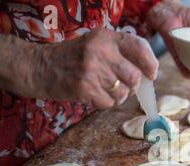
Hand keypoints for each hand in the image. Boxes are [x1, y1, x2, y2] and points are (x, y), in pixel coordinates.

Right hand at [0, 29, 158, 108]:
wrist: (39, 67)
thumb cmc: (72, 58)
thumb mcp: (95, 45)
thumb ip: (119, 53)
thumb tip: (147, 73)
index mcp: (106, 37)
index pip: (139, 48)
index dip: (150, 64)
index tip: (151, 74)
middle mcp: (100, 51)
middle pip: (134, 77)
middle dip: (132, 86)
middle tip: (123, 86)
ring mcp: (92, 70)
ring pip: (123, 93)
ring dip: (118, 96)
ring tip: (105, 89)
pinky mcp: (84, 88)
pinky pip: (109, 103)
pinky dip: (105, 103)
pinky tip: (95, 95)